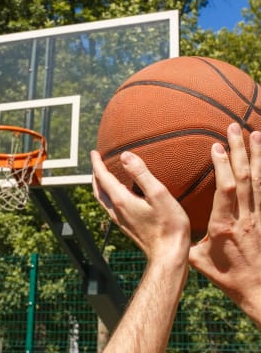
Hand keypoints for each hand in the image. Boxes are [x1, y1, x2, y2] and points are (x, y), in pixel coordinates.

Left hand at [91, 150, 189, 263]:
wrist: (169, 256)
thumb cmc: (169, 226)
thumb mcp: (158, 194)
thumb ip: (141, 173)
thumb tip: (124, 156)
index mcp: (121, 200)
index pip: (102, 177)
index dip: (97, 163)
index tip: (94, 152)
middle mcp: (116, 210)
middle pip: (98, 189)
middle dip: (95, 174)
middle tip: (97, 161)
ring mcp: (120, 220)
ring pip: (102, 199)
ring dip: (100, 185)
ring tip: (104, 175)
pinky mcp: (127, 226)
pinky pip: (110, 206)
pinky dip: (108, 195)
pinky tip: (119, 195)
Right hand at [189, 123, 260, 326]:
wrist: (258, 290)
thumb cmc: (226, 276)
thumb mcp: (198, 259)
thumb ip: (185, 241)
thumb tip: (165, 227)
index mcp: (222, 225)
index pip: (225, 190)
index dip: (222, 166)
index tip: (217, 146)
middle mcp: (243, 217)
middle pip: (243, 178)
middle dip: (240, 151)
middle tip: (234, 128)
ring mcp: (258, 217)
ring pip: (258, 181)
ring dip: (257, 156)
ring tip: (254, 134)